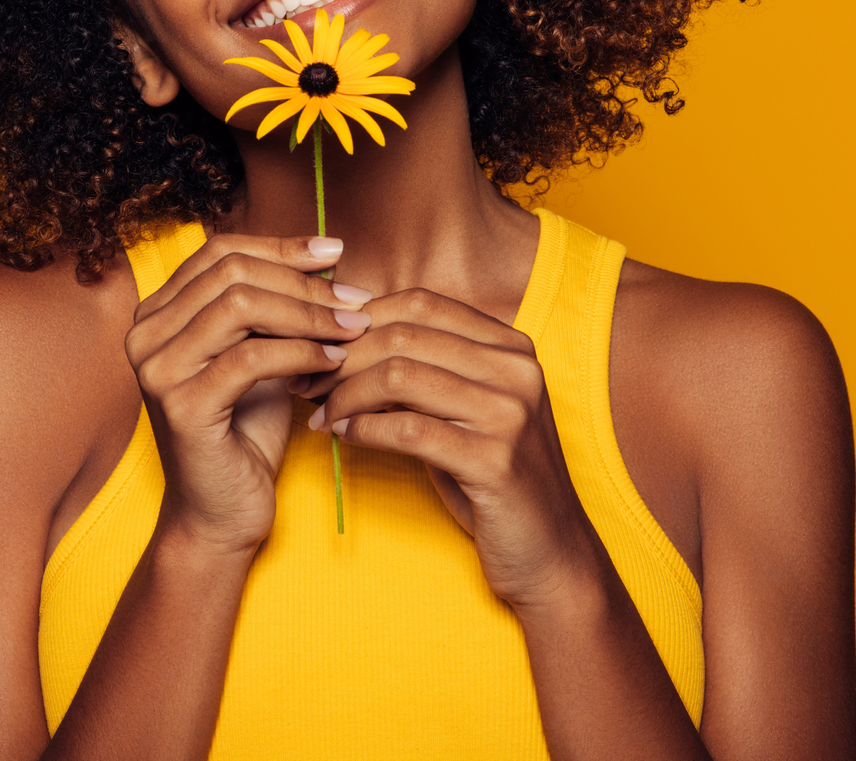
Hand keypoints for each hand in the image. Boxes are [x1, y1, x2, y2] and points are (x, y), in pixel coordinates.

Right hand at [126, 235, 372, 555]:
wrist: (222, 515)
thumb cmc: (245, 432)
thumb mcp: (260, 353)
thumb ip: (274, 304)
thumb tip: (327, 256)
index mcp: (157, 313)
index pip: (220, 251)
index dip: (281, 246)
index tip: (336, 253)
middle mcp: (145, 334)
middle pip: (232, 272)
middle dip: (303, 281)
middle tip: (356, 299)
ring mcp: (157, 369)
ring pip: (241, 306)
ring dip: (309, 314)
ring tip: (354, 329)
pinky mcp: (181, 406)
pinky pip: (251, 358)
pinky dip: (301, 352)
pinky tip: (334, 361)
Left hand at [295, 288, 597, 608]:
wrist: (550, 551)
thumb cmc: (492, 476)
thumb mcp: (465, 409)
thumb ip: (425, 368)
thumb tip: (344, 337)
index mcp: (511, 345)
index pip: (419, 303)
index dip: (359, 321)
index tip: (318, 346)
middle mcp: (516, 369)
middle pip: (403, 335)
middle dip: (341, 357)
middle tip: (305, 382)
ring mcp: (509, 413)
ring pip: (399, 376)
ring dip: (345, 394)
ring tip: (321, 414)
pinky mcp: (494, 460)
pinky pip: (407, 429)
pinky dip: (363, 429)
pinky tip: (344, 437)